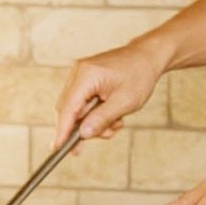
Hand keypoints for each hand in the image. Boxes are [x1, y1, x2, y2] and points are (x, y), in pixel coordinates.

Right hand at [53, 38, 169, 147]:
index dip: (63, 130)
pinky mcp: (86, 78)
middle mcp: (79, 72)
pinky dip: (96, 112)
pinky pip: (84, 101)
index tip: (57, 148)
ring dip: (94, 121)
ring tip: (116, 122)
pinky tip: (113, 115)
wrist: (148, 56)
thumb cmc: (139, 76)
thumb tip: (83, 135)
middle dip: (86, 127)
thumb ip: (102, 119)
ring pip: (77, 108)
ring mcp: (81, 74)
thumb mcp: (124, 102)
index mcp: (86, 75)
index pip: (68, 108)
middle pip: (70, 109)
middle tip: (107, 134)